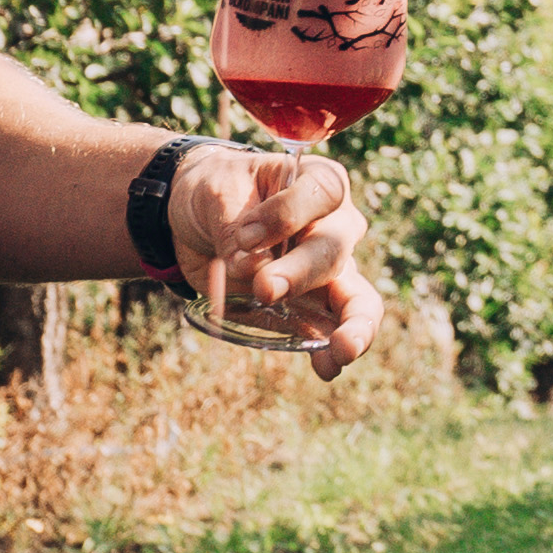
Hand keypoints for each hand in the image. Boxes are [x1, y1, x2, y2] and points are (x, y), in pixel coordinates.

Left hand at [175, 142, 380, 378]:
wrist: (197, 222)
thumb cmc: (216, 192)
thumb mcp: (216, 191)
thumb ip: (233, 224)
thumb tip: (249, 266)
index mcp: (318, 183)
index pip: (325, 193)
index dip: (289, 214)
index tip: (246, 234)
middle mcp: (334, 226)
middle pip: (334, 248)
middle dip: (301, 271)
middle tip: (265, 288)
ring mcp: (329, 271)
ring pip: (356, 296)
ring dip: (352, 323)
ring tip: (344, 349)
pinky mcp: (311, 307)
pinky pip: (333, 330)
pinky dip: (331, 352)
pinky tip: (326, 369)